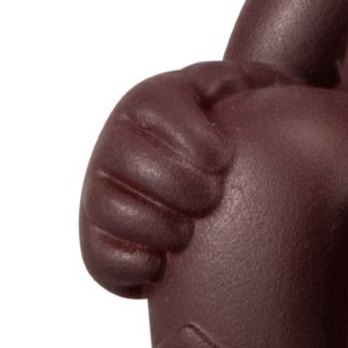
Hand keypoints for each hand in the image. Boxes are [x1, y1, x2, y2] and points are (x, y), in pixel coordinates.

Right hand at [79, 60, 287, 296]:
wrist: (225, 173)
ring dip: (156, 226)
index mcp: (151, 101)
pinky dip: (131, 265)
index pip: (157, 105)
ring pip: (108, 207)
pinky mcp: (99, 238)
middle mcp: (117, 142)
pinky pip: (99, 256)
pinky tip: (165, 265)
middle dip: (176, 183)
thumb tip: (228, 89)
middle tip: (211, 197)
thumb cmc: (240, 129)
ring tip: (190, 233)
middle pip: (126, 157)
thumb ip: (243, 82)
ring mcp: (102, 190)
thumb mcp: (248, 94)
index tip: (223, 158)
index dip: (190, 136)